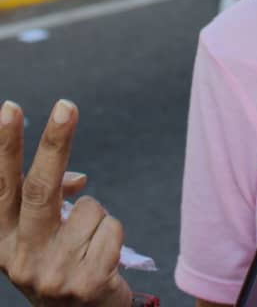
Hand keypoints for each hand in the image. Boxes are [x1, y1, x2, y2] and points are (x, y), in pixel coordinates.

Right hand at [0, 100, 131, 305]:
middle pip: (40, 190)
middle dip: (54, 143)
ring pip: (90, 207)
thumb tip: (77, 178)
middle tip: (67, 105)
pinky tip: (103, 261)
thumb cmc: (61, 262)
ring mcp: (52, 275)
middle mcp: (20, 261)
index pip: (2, 187)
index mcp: (2, 243)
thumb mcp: (42, 235)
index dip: (4, 147)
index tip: (10, 107)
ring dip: (97, 215)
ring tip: (87, 246)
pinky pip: (113, 228)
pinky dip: (114, 234)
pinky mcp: (86, 284)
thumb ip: (49, 200)